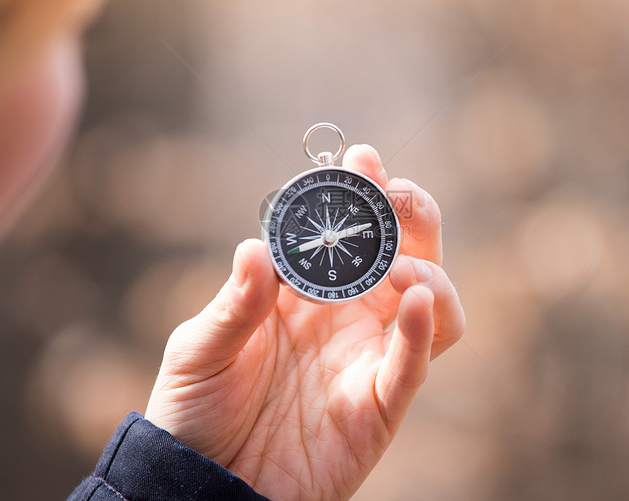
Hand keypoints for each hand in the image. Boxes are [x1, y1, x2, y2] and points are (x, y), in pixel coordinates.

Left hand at [145, 144, 464, 499]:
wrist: (203, 483)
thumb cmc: (196, 409)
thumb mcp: (201, 349)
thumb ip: (233, 304)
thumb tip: (255, 248)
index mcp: (305, 292)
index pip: (349, 230)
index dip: (362, 193)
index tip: (361, 160)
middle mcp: (347, 317)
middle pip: (406, 252)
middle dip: (410, 214)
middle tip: (395, 194)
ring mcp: (367, 358)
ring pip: (432, 302)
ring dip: (427, 271)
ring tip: (396, 266)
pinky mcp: (378, 405)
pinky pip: (413, 364)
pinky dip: (424, 331)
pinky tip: (416, 301)